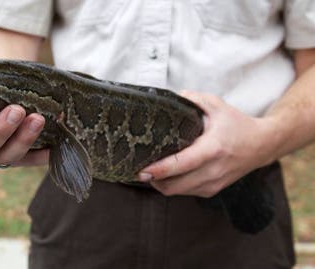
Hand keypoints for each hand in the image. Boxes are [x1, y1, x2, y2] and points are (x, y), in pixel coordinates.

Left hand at [138, 91, 274, 197]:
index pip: (181, 164)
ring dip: (161, 184)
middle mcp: (213, 170)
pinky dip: (173, 186)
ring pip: (177, 192)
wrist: (262, 145)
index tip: (142, 170)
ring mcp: (213, 183)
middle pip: (174, 185)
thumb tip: (171, 97)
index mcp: (213, 149)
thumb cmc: (236, 124)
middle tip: (138, 169)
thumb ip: (193, 99)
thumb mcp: (217, 105)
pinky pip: (185, 192)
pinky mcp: (212, 190)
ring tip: (150, 171)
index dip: (159, 169)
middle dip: (153, 180)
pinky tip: (167, 174)